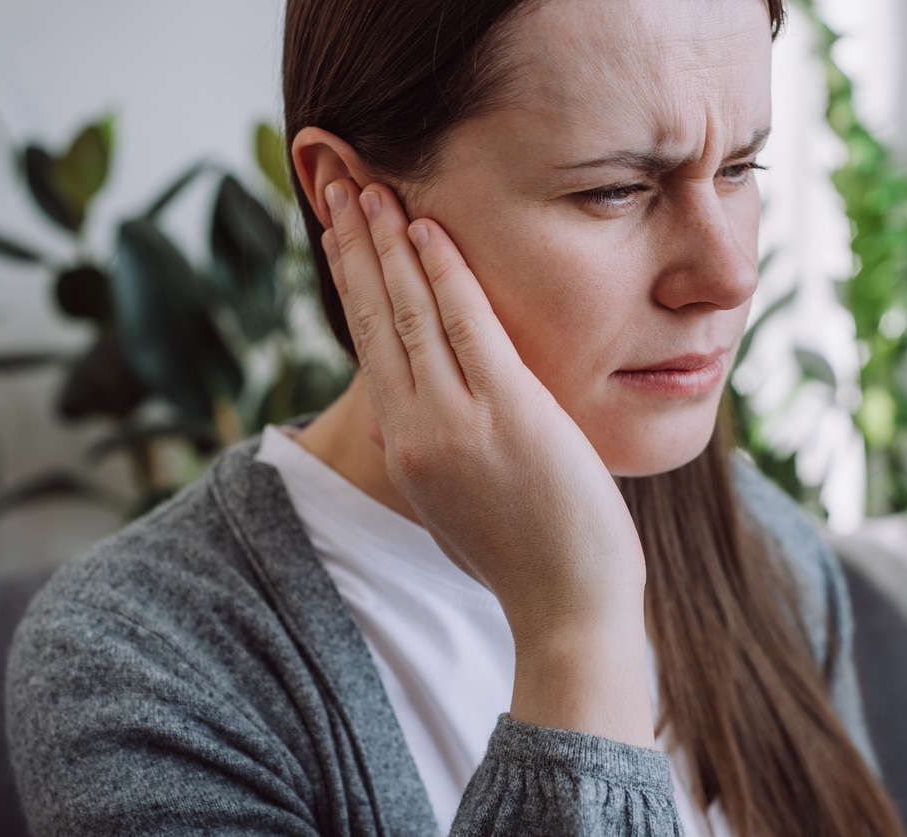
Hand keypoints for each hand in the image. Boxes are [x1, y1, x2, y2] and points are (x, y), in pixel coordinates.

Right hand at [324, 179, 653, 745]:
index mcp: (406, 450)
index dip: (352, 284)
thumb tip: (427, 408)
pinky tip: (431, 229)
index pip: (371, 348)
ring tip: (374, 188)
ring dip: (390, 244)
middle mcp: (418, 430)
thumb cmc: (526, 557)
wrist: (566, 607)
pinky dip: (447, 273)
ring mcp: (459, 421)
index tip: (340, 235)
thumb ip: (438, 449)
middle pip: (376, 320)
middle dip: (356, 247)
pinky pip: (470, 326)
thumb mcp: (460, 502)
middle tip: (339, 186)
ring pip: (412, 314)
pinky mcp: (509, 413)